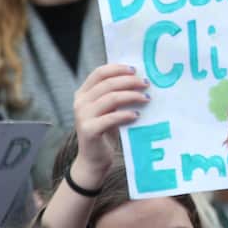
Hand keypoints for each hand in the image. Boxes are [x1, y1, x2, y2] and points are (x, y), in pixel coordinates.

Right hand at [70, 64, 149, 187]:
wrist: (93, 158)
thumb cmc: (106, 129)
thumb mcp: (109, 108)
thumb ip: (115, 94)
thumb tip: (139, 78)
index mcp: (83, 93)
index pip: (99, 73)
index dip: (118, 69)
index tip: (136, 70)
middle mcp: (80, 102)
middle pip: (107, 84)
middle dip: (130, 82)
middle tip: (146, 84)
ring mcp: (82, 116)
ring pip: (110, 98)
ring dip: (132, 96)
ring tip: (146, 99)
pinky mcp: (88, 130)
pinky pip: (110, 118)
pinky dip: (126, 115)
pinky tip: (137, 116)